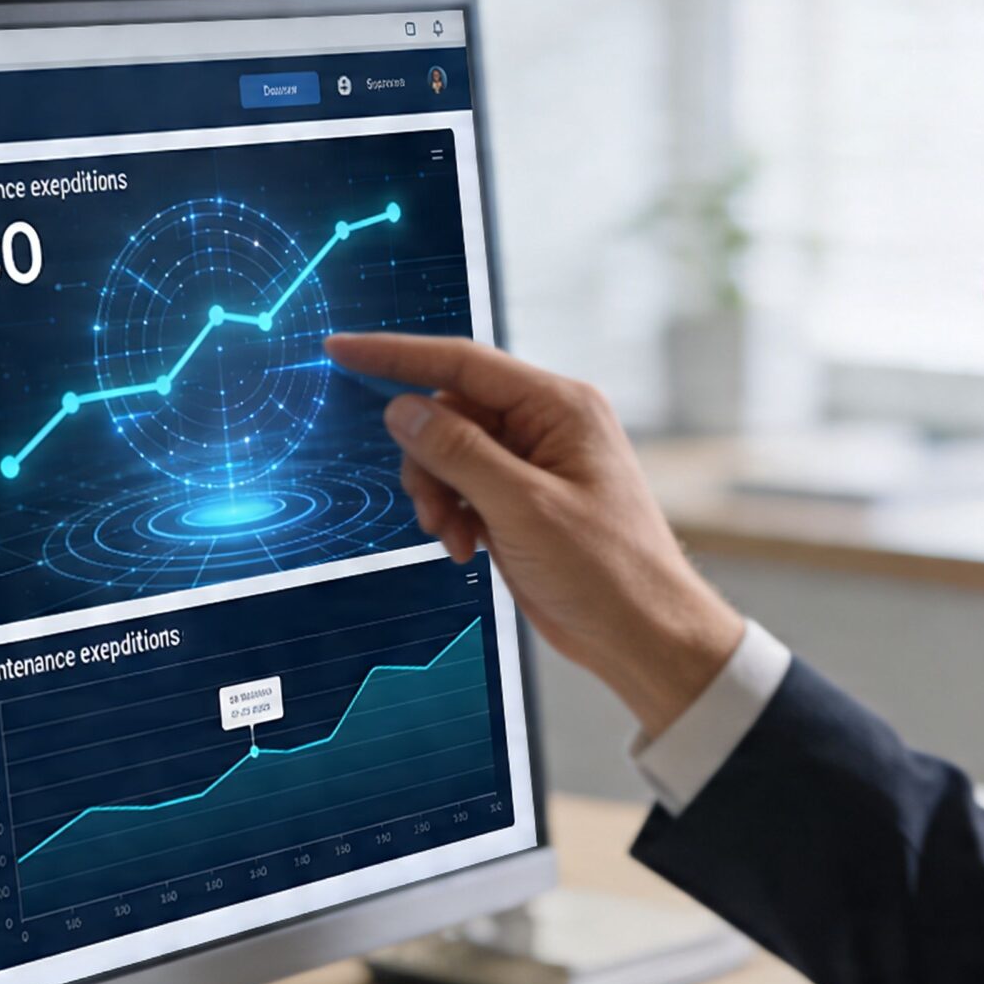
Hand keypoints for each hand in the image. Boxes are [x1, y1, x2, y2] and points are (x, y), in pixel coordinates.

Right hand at [324, 332, 742, 738]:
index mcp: (559, 406)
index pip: (463, 363)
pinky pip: (465, 486)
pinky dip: (454, 514)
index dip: (396, 355)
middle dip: (426, 460)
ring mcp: (534, 463)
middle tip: (432, 512)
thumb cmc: (607, 570)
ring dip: (437, 494)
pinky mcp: (523, 500)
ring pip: (450, 453)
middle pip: (450, 413)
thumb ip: (458, 453)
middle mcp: (547, 425)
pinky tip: (467, 548)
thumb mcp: (522, 508)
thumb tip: (402, 409)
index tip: (341, 349)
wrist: (642, 635)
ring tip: (454, 539)